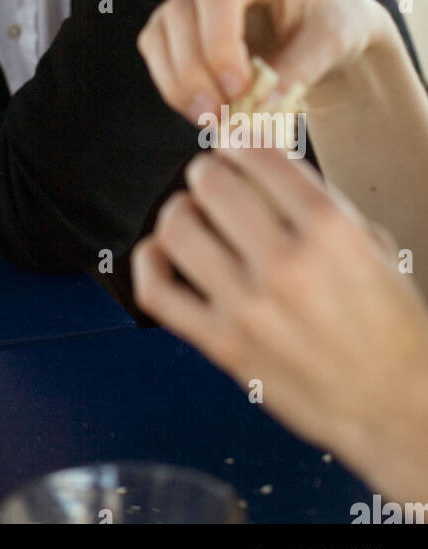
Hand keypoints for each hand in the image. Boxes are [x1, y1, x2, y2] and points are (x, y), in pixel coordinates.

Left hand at [131, 141, 427, 502]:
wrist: (398, 407)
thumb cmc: (391, 329)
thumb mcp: (373, 247)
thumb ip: (319, 206)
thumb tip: (264, 171)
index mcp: (331, 231)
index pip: (258, 154)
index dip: (238, 141)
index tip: (233, 144)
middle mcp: (286, 264)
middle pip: (210, 182)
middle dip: (209, 173)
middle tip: (213, 180)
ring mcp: (249, 307)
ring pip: (177, 228)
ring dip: (180, 212)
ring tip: (193, 215)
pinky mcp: (223, 345)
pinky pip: (158, 291)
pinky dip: (149, 262)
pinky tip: (162, 253)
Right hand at [137, 0, 394, 122]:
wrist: (323, 23)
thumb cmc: (333, 22)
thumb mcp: (334, 43)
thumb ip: (299, 70)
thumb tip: (259, 107)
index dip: (219, 41)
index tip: (237, 89)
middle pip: (182, 12)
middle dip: (195, 71)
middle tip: (221, 118)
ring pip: (161, 32)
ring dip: (179, 83)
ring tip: (212, 121)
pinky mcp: (178, 15)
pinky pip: (156, 48)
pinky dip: (173, 84)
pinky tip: (202, 110)